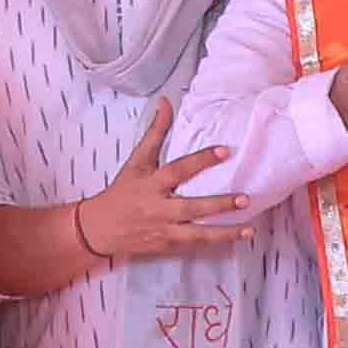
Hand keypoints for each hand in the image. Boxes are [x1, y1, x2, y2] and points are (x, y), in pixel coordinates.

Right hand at [78, 100, 240, 260]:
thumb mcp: (136, 161)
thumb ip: (155, 132)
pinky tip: (237, 238)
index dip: (201, 160)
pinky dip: (215, 242)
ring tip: (248, 229)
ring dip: (224, 233)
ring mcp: (163, 230)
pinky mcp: (166, 246)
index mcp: (151, 184)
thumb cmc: (122, 191)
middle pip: (191, 207)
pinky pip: (194, 244)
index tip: (225, 150)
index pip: (178, 170)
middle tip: (244, 199)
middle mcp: (158, 208)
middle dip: (218, 204)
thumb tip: (166, 102)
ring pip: (196, 234)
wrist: (98, 228)